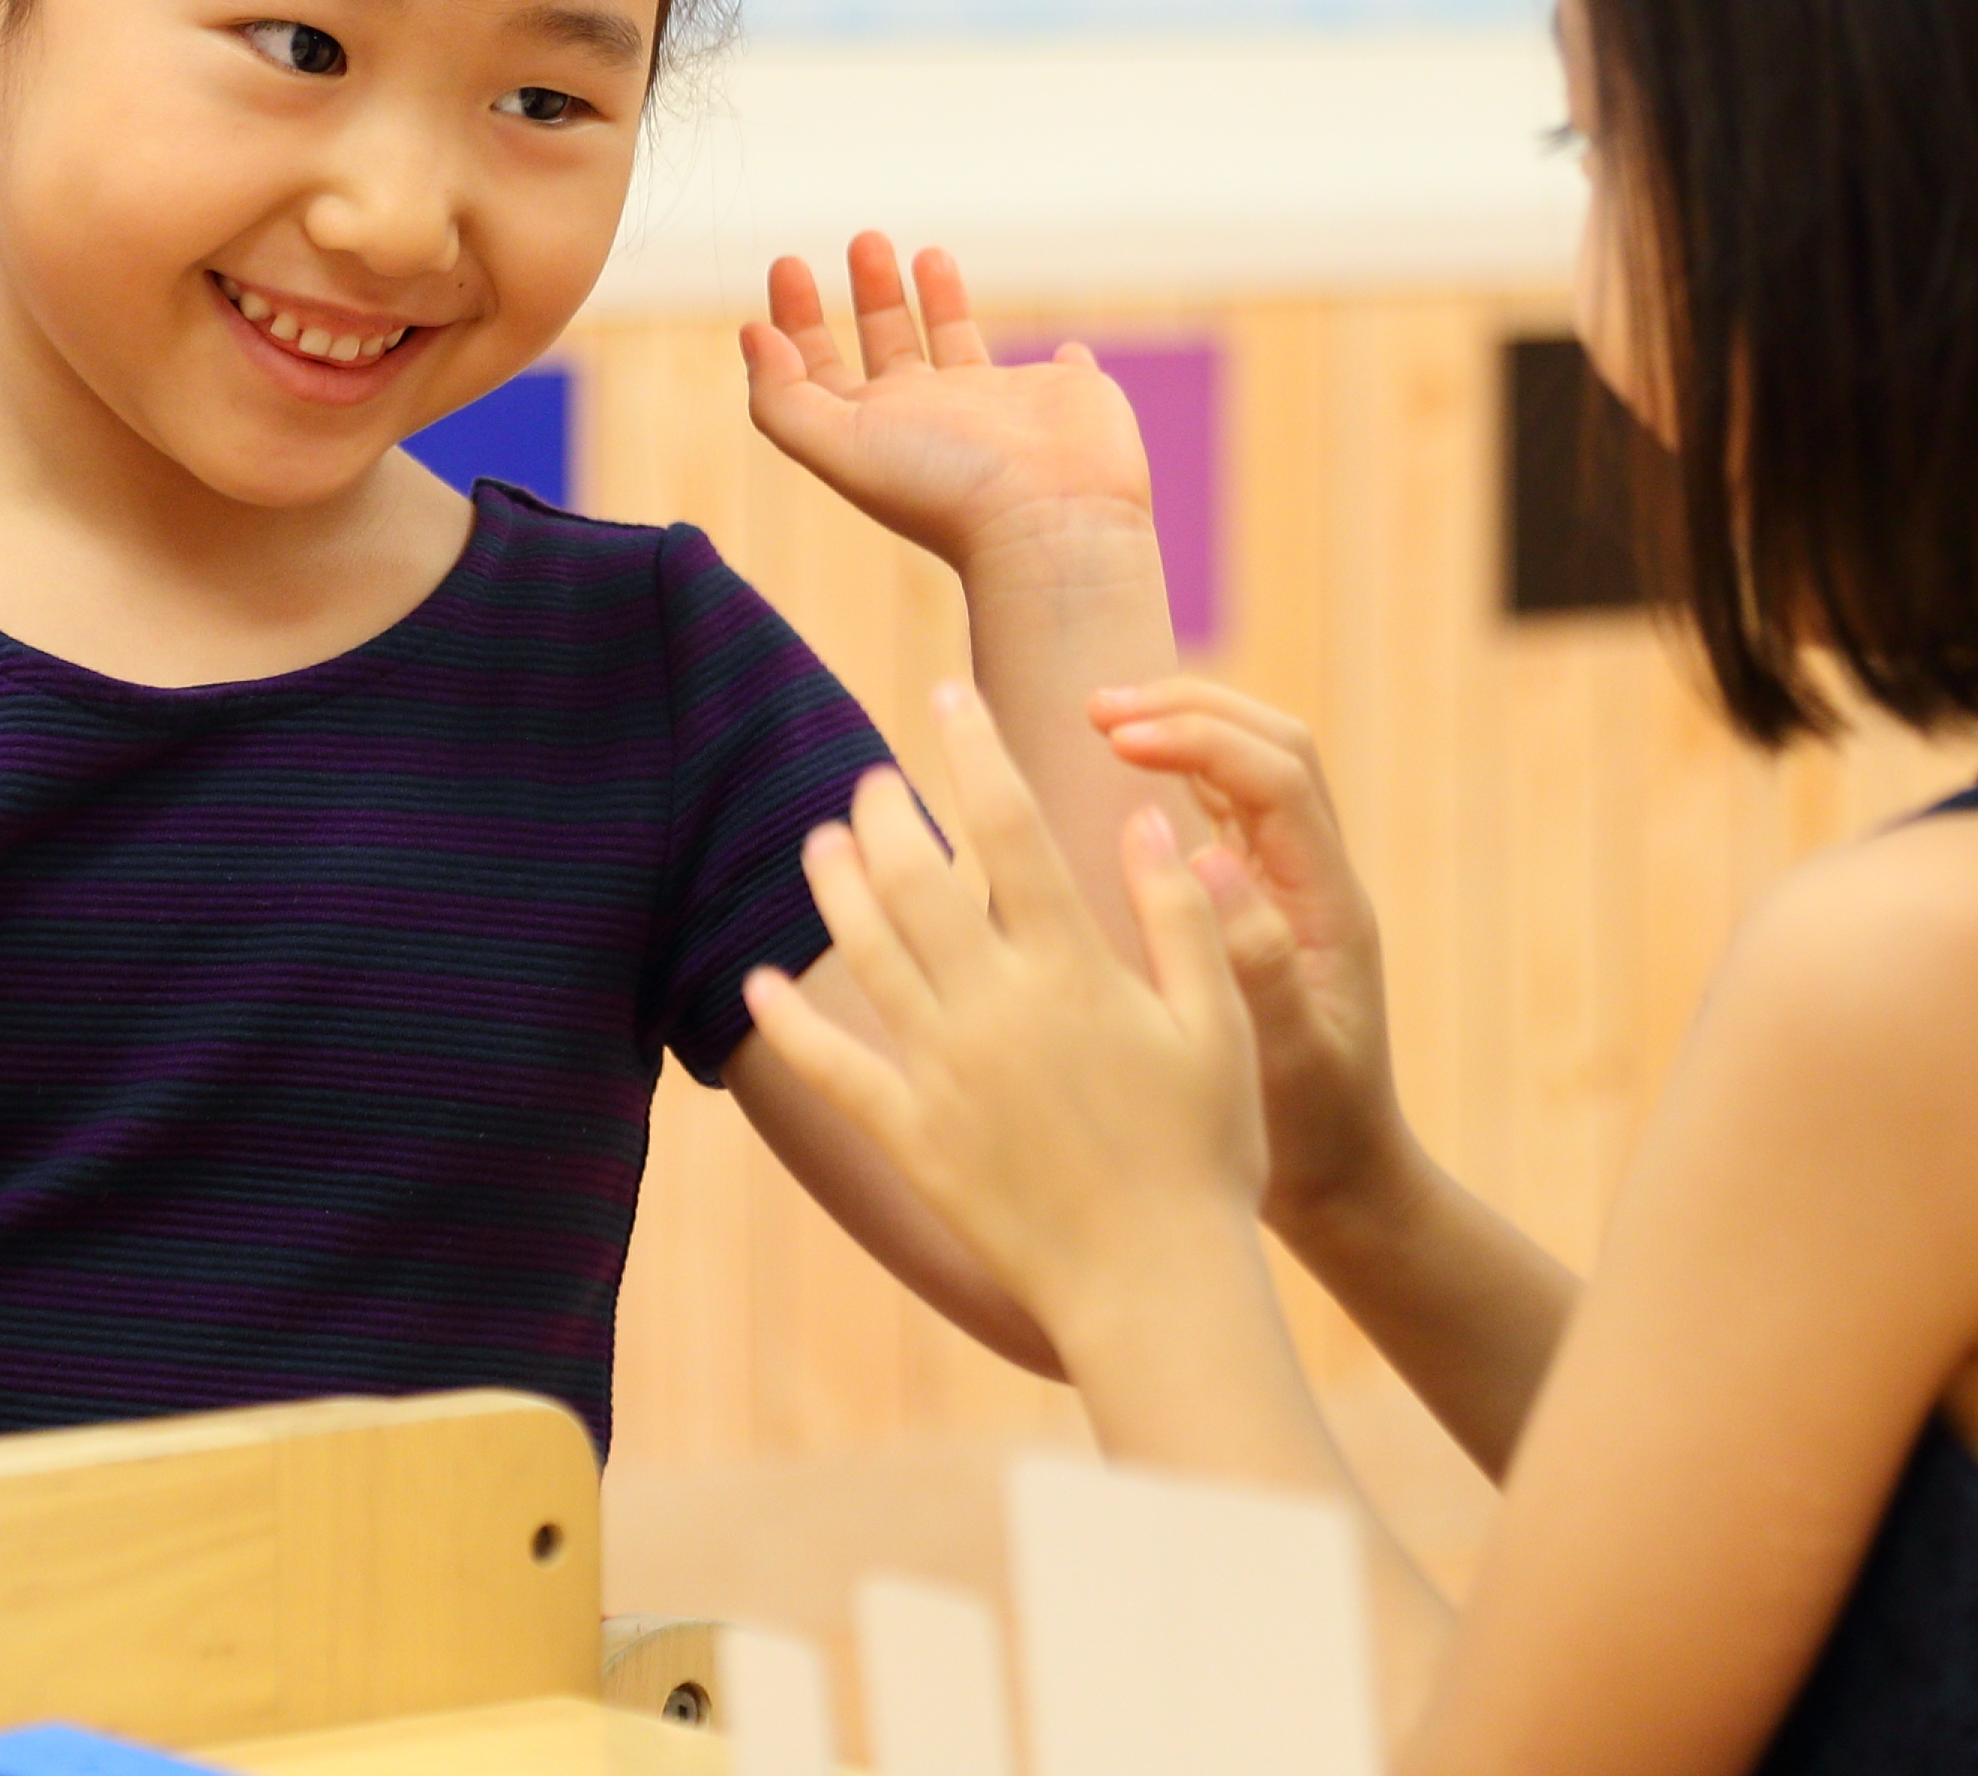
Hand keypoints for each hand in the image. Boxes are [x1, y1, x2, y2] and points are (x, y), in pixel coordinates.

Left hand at [741, 234, 1152, 575]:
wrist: (1051, 521)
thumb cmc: (944, 488)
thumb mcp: (840, 445)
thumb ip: (783, 397)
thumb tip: (753, 335)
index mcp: (876, 427)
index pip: (821, 369)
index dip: (797, 318)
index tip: (788, 263)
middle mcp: (934, 418)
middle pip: (889, 345)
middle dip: (871, 292)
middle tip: (864, 238)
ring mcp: (1001, 409)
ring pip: (962, 344)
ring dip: (942, 300)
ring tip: (927, 251)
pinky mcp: (1065, 397)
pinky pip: (1062, 372)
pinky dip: (1064, 359)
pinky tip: (1064, 349)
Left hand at [742, 687, 1267, 1348]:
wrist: (1156, 1285)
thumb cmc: (1207, 1154)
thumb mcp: (1218, 1023)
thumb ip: (1180, 916)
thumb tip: (1149, 818)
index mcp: (1075, 968)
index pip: (1008, 825)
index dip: (973, 747)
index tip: (948, 693)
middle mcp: (995, 1007)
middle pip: (915, 875)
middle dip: (886, 809)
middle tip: (875, 778)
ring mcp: (944, 1073)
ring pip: (866, 952)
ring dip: (834, 886)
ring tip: (822, 842)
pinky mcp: (912, 1139)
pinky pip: (833, 1070)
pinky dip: (788, 1023)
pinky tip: (759, 981)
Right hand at [1094, 680, 1418, 1233]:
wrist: (1347, 1182)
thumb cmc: (1313, 1134)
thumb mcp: (1284, 1060)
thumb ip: (1256, 963)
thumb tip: (1210, 860)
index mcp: (1329, 906)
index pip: (1276, 777)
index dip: (1199, 739)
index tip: (1116, 736)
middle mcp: (1318, 881)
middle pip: (1274, 744)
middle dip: (1192, 707)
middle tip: (1097, 706)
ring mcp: (1295, 889)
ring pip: (1252, 767)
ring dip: (1184, 729)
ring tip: (1099, 722)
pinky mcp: (1264, 907)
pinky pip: (1230, 808)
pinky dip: (1178, 772)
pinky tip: (1116, 779)